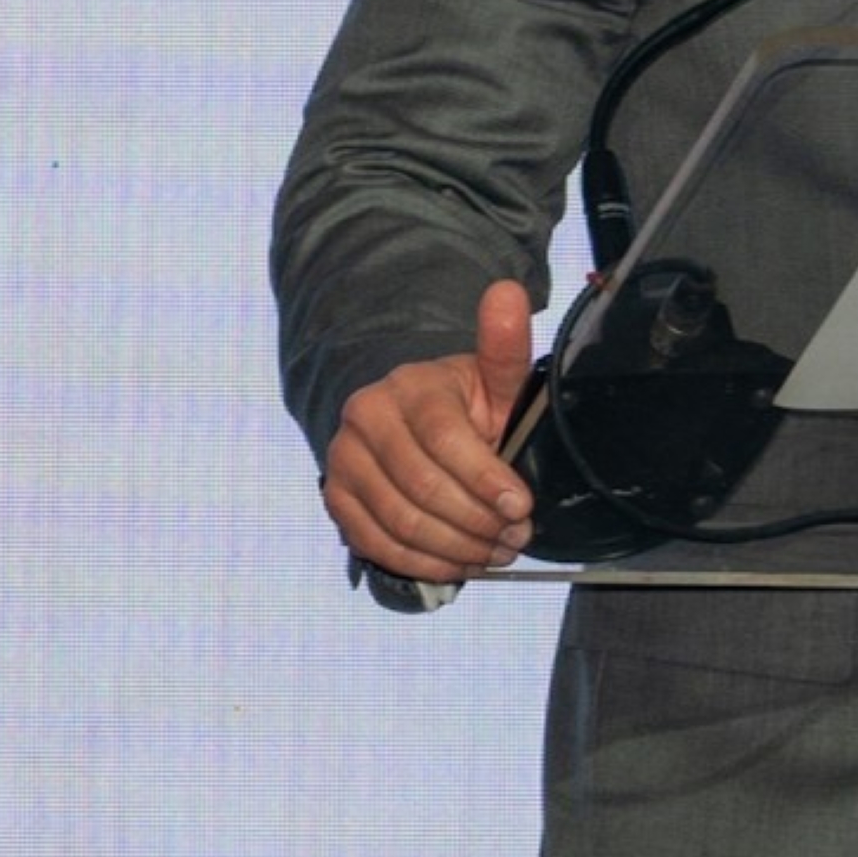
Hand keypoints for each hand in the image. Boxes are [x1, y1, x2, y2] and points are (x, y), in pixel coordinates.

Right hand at [320, 280, 536, 581]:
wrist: (415, 424)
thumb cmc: (468, 406)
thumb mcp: (495, 380)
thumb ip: (505, 346)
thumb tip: (508, 292)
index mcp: (410, 385)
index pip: (444, 438)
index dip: (485, 478)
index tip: (522, 507)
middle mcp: (366, 416)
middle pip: (422, 486)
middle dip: (476, 521)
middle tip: (515, 538)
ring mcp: (343, 458)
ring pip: (400, 521)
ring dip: (455, 547)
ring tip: (495, 552)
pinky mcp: (335, 496)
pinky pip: (376, 543)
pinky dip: (424, 562)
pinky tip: (459, 564)